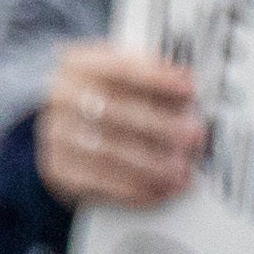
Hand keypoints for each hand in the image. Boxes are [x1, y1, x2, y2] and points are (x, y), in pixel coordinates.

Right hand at [36, 36, 209, 211]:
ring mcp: (58, 133)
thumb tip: (185, 81)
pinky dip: (135, 188)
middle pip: (115, 111)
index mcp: (80, 65)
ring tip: (183, 170)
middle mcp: (63, 97)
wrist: (68, 127)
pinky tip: (161, 189)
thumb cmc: (108, 97)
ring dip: (152, 164)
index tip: (188, 89)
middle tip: (195, 135)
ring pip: (108, 151)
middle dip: (161, 126)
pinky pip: (99, 181)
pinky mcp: (59, 167)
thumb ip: (153, 76)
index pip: (119, 68)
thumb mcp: (125, 75)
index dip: (156, 78)